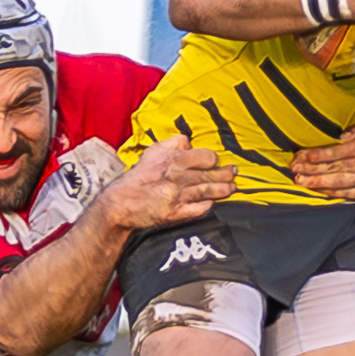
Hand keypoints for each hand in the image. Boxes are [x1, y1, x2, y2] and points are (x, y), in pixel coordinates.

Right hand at [102, 136, 235, 230]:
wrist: (121, 203)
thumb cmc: (138, 177)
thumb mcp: (153, 152)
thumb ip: (173, 143)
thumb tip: (189, 141)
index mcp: (173, 160)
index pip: (206, 157)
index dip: (212, 159)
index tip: (214, 161)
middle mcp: (178, 177)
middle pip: (211, 175)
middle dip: (226, 173)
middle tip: (233, 172)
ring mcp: (178, 197)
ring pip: (209, 191)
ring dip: (224, 189)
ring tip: (231, 187)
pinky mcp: (176, 214)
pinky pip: (200, 209)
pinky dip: (208, 204)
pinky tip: (213, 202)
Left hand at [290, 123, 354, 200]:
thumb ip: (352, 129)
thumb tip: (336, 135)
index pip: (333, 153)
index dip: (314, 155)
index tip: (300, 156)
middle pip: (332, 169)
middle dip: (310, 169)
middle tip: (294, 169)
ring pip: (337, 183)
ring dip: (316, 183)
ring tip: (301, 181)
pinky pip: (345, 195)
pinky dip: (330, 193)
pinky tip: (317, 190)